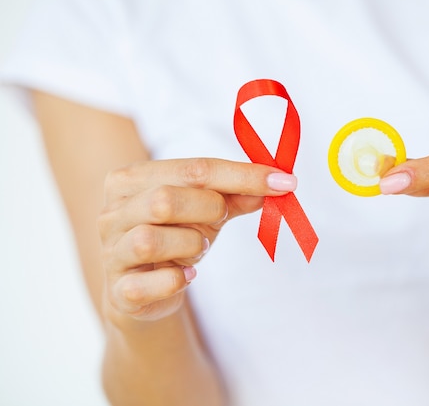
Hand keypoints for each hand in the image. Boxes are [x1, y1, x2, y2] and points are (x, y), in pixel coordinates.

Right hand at [98, 158, 296, 323]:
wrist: (143, 293)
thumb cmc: (175, 239)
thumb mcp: (206, 211)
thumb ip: (236, 195)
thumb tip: (278, 184)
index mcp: (131, 179)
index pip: (194, 169)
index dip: (243, 176)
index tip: (284, 182)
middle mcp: (113, 212)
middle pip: (166, 200)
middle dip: (209, 210)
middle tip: (220, 220)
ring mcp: (111, 252)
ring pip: (151, 241)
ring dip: (191, 246)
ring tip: (197, 250)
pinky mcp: (118, 291)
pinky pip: (148, 284)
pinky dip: (177, 281)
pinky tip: (186, 276)